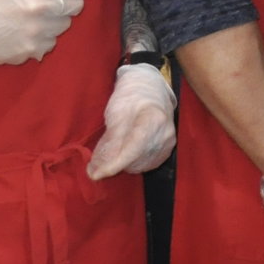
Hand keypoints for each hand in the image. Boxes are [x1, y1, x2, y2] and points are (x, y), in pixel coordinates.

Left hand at [86, 63, 175, 179]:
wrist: (151, 89)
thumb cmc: (131, 96)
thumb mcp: (115, 112)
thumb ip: (109, 142)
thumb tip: (95, 171)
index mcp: (152, 118)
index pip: (132, 149)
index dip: (114, 165)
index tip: (96, 174)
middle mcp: (165, 133)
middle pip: (135, 161)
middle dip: (114, 163)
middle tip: (98, 158)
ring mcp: (169, 142)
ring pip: (139, 165)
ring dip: (123, 163)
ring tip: (115, 148)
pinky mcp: (168, 149)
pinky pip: (146, 164)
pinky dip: (132, 162)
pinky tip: (127, 151)